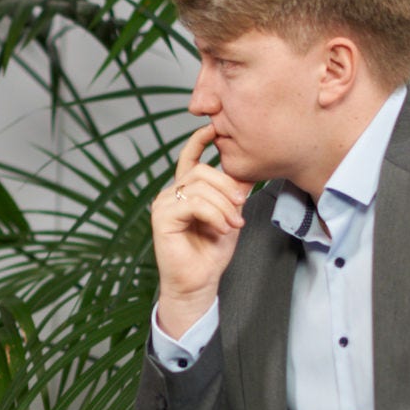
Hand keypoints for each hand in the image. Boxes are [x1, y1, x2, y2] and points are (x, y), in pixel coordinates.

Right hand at [152, 124, 253, 337]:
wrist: (200, 281)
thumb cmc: (211, 252)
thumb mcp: (230, 214)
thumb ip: (233, 192)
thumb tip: (247, 169)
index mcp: (186, 191)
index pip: (189, 157)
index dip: (199, 140)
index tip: (213, 128)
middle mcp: (172, 194)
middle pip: (201, 170)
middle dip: (227, 186)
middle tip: (241, 206)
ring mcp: (163, 204)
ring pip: (199, 186)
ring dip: (223, 205)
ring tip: (233, 224)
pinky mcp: (161, 217)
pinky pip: (193, 203)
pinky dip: (213, 214)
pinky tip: (222, 228)